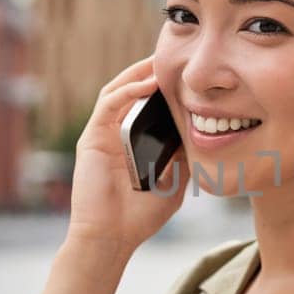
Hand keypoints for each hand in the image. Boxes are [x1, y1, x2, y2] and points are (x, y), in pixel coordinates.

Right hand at [65, 55, 188, 254]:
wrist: (112, 238)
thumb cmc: (139, 216)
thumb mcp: (174, 181)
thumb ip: (183, 157)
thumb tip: (202, 133)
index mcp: (131, 142)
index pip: (146, 105)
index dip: (163, 86)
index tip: (186, 74)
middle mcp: (114, 134)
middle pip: (130, 91)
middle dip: (150, 71)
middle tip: (173, 56)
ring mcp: (101, 134)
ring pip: (117, 90)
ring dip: (138, 74)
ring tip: (160, 61)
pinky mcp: (91, 139)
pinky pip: (108, 105)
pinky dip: (127, 90)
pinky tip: (148, 84)